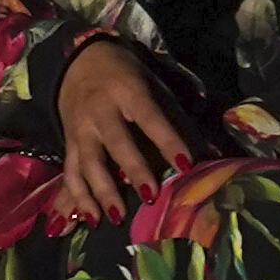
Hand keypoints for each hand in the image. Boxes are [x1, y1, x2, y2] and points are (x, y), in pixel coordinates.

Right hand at [54, 39, 192, 225]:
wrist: (79, 59)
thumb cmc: (126, 76)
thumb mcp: (153, 86)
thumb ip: (176, 119)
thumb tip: (210, 153)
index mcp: (128, 91)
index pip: (150, 118)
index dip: (168, 140)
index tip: (186, 164)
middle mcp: (100, 110)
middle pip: (116, 142)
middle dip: (133, 169)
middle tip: (150, 196)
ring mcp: (80, 129)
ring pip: (87, 162)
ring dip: (100, 191)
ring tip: (116, 217)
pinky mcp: (69, 143)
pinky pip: (70, 173)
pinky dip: (76, 198)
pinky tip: (88, 219)